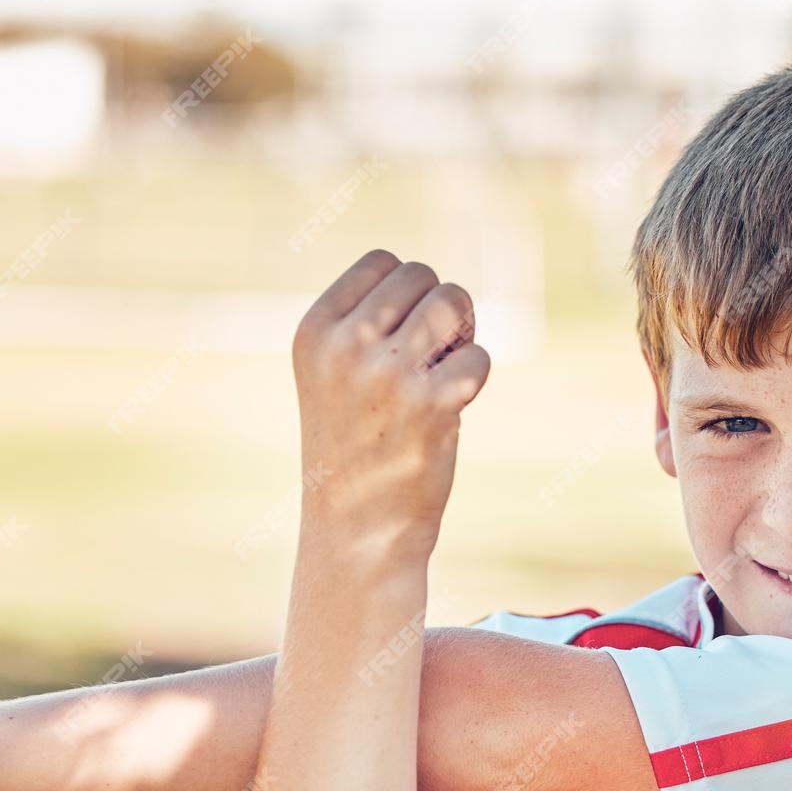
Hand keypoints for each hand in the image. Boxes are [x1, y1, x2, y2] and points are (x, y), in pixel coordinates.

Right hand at [290, 249, 491, 558]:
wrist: (355, 529)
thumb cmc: (354, 444)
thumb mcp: (336, 372)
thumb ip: (370, 320)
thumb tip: (441, 287)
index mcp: (313, 331)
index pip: (381, 261)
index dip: (406, 292)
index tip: (400, 336)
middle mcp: (345, 347)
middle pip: (422, 276)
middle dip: (437, 309)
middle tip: (428, 358)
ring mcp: (387, 375)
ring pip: (453, 302)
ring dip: (461, 334)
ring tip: (442, 372)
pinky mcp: (432, 405)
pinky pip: (478, 355)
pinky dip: (474, 376)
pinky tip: (452, 407)